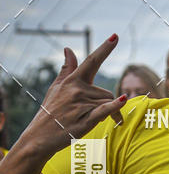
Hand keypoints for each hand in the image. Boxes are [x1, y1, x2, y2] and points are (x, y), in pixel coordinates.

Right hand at [22, 36, 125, 156]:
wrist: (40, 136)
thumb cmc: (50, 112)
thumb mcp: (56, 88)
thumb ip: (67, 69)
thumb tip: (69, 49)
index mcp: (72, 81)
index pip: (91, 61)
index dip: (104, 49)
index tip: (115, 36)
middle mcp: (78, 90)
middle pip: (105, 93)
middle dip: (105, 103)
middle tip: (93, 115)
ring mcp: (82, 104)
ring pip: (107, 103)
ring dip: (107, 113)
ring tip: (90, 121)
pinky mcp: (86, 119)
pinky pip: (104, 110)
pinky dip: (114, 106)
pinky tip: (123, 100)